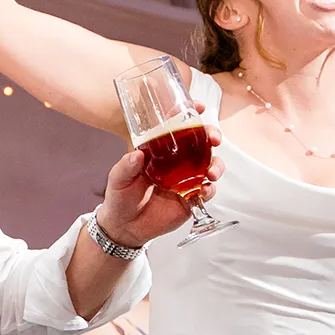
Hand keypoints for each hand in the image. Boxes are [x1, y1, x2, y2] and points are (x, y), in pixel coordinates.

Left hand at [96, 117, 226, 246]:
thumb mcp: (118, 179)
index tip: (199, 106)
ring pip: (210, 165)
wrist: (125, 227)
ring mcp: (186, 179)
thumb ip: (126, 167)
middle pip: (201, 142)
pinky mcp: (191, 198)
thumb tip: (137, 155)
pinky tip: (205, 190)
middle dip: (212, 135)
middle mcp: (177, 162)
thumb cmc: (120, 197)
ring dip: (216, 165)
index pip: (177, 126)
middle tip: (213, 138)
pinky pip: (207, 191)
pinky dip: (210, 189)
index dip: (190, 114)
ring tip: (211, 173)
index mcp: (159, 151)